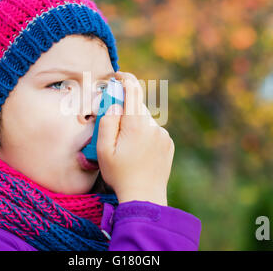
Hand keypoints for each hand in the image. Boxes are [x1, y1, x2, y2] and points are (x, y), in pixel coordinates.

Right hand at [96, 71, 173, 205]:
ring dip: (134, 124)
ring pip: (145, 119)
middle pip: (137, 105)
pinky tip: (138, 151)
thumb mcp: (104, 150)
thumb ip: (108, 122)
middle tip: (114, 124)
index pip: (133, 90)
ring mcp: (163, 134)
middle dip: (125, 108)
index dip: (125, 78)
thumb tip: (116, 103)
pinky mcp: (168, 143)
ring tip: (126, 147)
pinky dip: (144, 133)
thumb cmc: (120, 174)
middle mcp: (153, 125)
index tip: (118, 76)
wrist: (145, 197)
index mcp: (136, 124)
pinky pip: (153, 130)